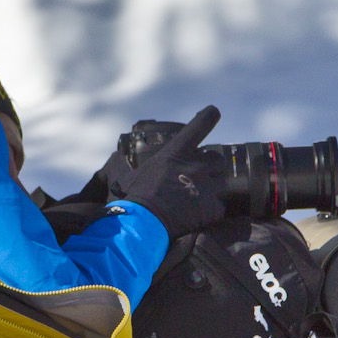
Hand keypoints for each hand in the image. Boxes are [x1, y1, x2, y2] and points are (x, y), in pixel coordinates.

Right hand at [109, 106, 226, 238]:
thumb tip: (115, 158)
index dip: (208, 116)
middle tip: (200, 176)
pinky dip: (213, 211)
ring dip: (214, 188)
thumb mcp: (129, 174)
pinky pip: (221, 206)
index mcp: (176, 152)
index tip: (213, 112)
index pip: (200, 125)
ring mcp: (207, 186)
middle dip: (211, 165)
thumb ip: (127, 164)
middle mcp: (196, 165)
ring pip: (222, 182)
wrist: (145, 224)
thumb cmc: (134, 198)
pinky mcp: (212, 208)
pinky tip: (201, 215)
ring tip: (200, 198)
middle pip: (217, 157)